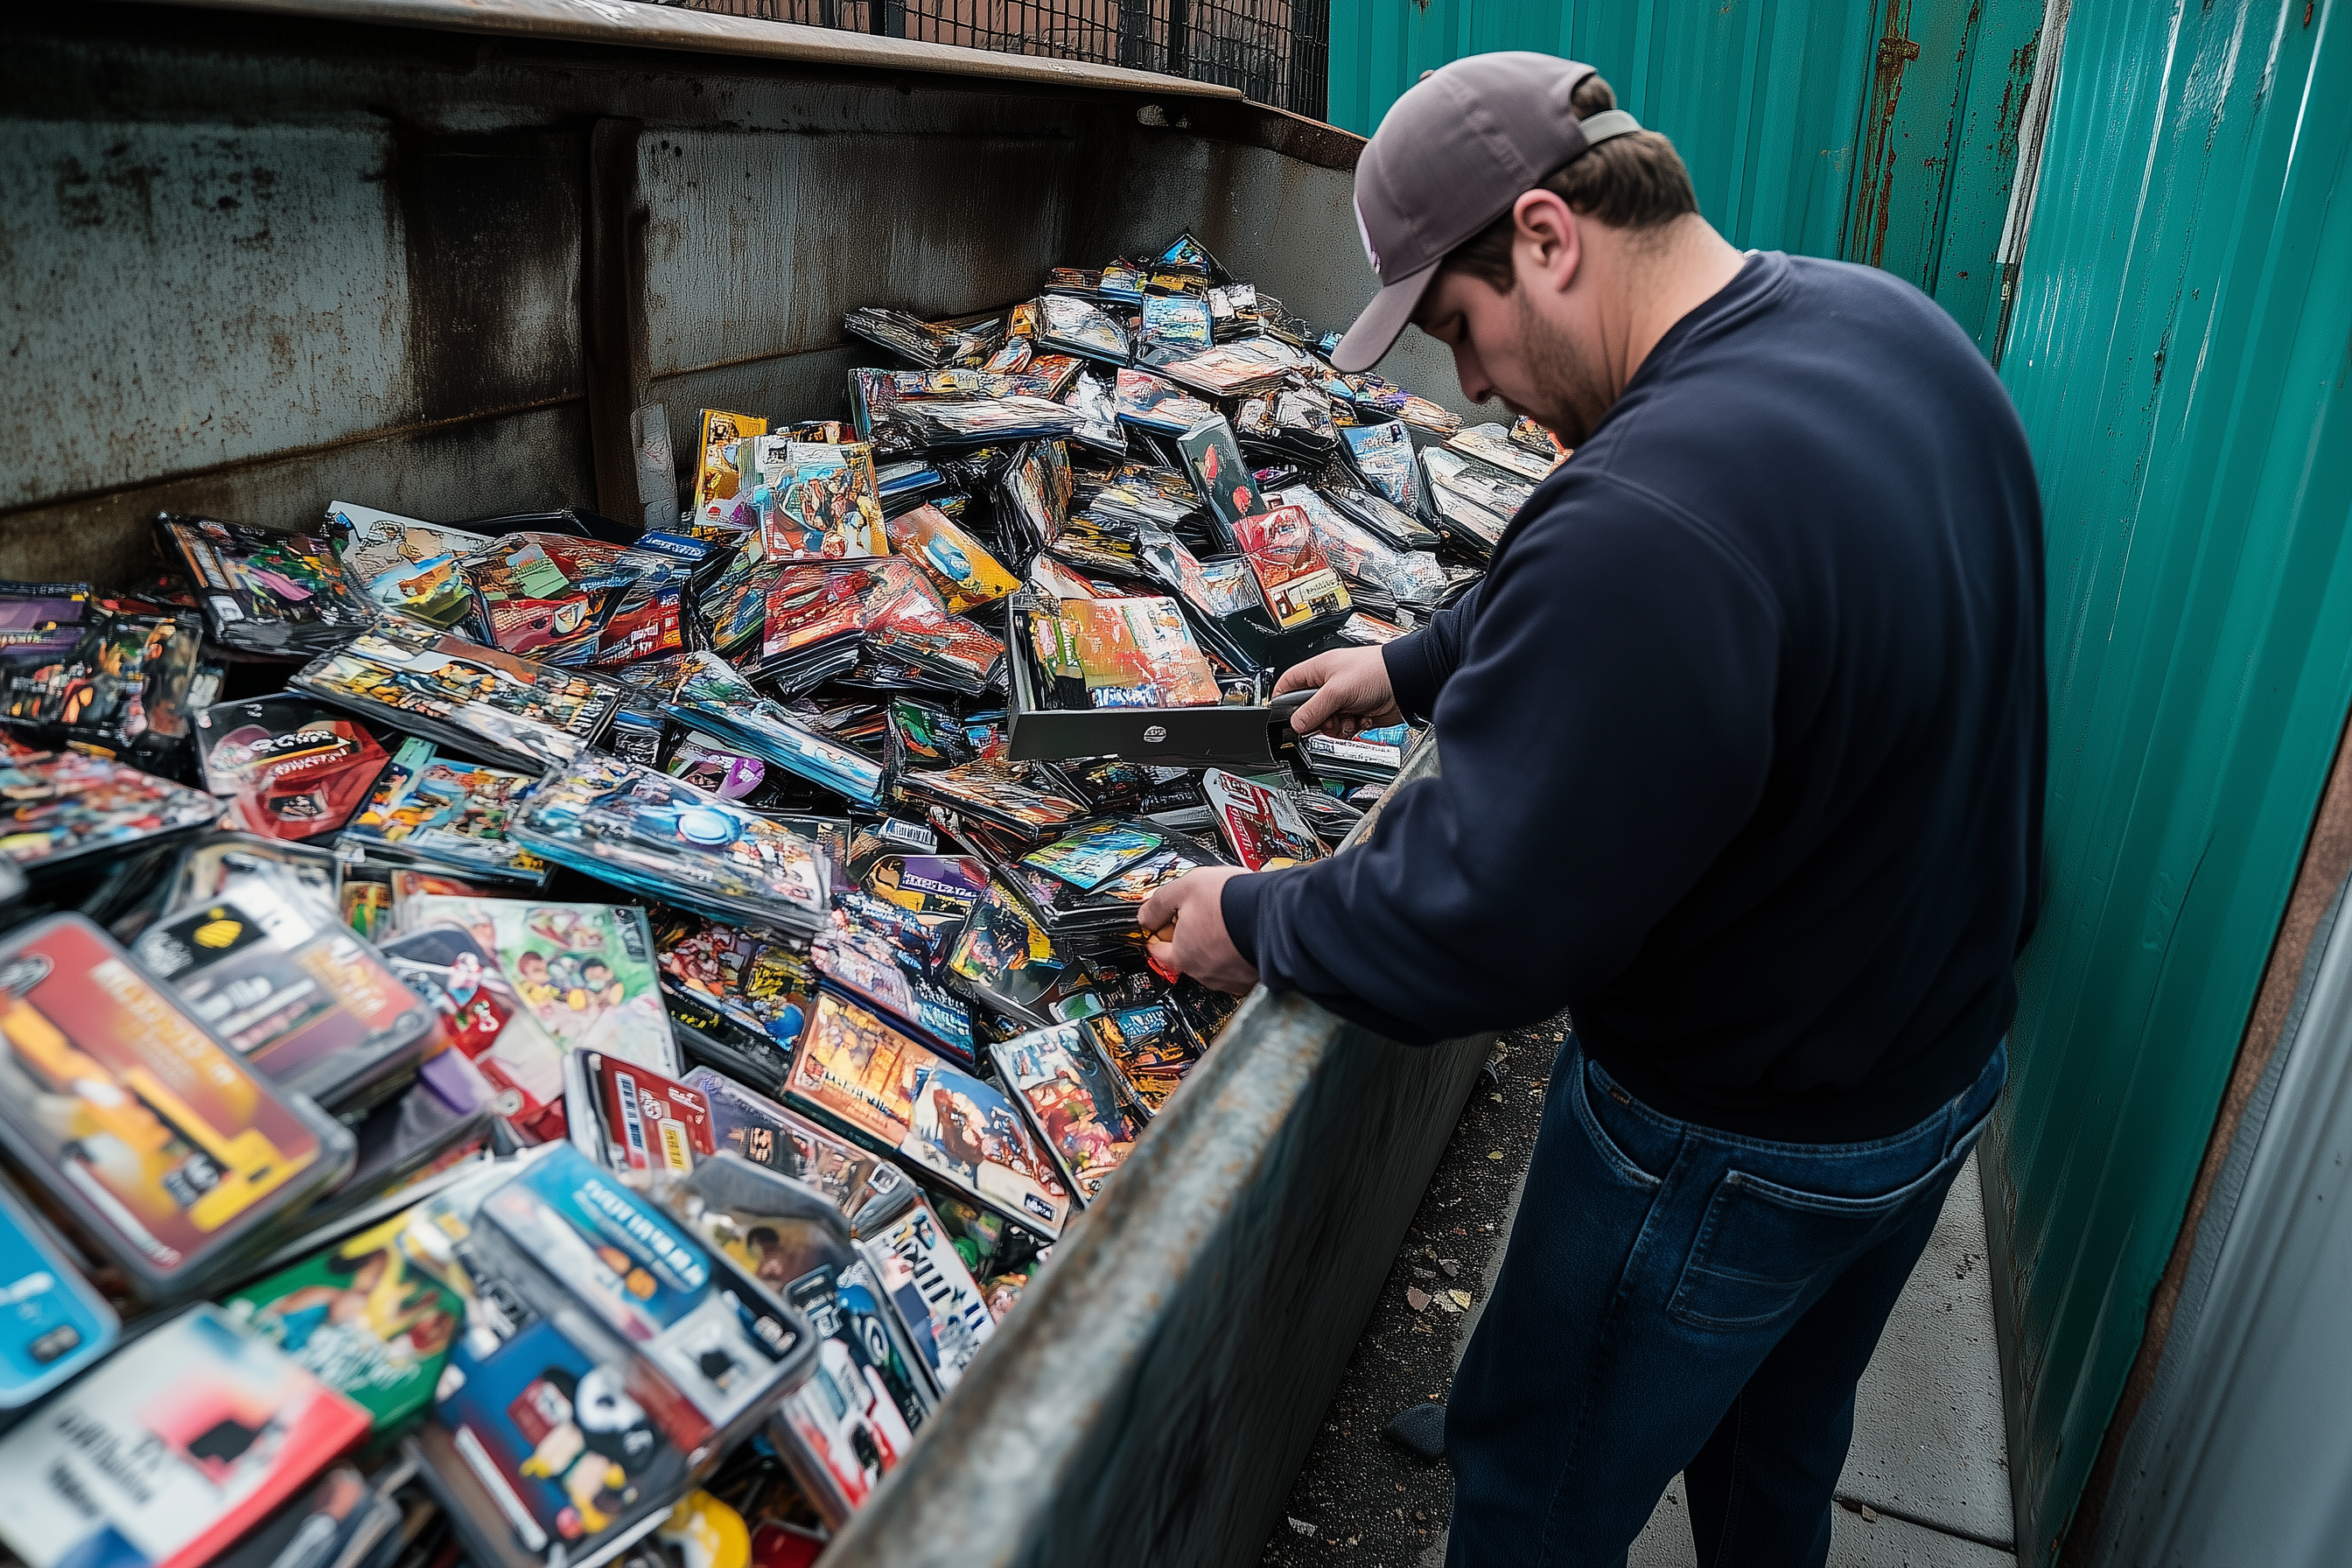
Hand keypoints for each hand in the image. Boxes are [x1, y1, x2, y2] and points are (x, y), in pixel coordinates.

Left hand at [1138, 866, 1259, 995]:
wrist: (1276, 913)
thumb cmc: (1231, 902)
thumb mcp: (1184, 888)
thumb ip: (1159, 903)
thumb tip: (1145, 916)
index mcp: (1183, 955)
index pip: (1158, 951)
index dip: (1157, 934)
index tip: (1161, 927)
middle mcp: (1205, 973)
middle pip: (1187, 957)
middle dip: (1189, 938)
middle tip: (1200, 917)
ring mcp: (1231, 979)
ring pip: (1215, 963)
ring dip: (1216, 948)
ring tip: (1226, 923)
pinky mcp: (1254, 979)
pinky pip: (1239, 967)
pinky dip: (1238, 954)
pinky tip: (1243, 936)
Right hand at [1276, 646, 1401, 738]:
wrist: (1406, 682)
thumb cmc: (1375, 671)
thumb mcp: (1337, 690)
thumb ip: (1314, 708)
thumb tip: (1296, 723)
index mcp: (1319, 670)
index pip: (1289, 684)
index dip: (1282, 700)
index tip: (1280, 716)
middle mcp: (1329, 685)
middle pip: (1308, 710)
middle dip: (1317, 719)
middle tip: (1326, 719)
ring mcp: (1343, 700)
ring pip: (1326, 723)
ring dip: (1336, 726)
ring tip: (1347, 718)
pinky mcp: (1357, 713)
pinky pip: (1343, 728)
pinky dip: (1351, 728)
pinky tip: (1360, 719)